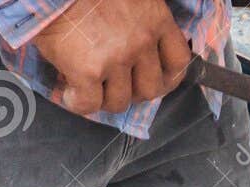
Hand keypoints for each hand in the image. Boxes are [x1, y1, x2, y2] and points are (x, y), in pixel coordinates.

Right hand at [32, 0, 190, 116]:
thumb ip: (136, 20)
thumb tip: (130, 53)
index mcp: (156, 19)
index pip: (178, 61)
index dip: (168, 77)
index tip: (156, 79)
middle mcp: (142, 42)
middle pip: (150, 89)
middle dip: (134, 91)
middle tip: (115, 84)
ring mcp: (117, 58)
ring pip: (120, 101)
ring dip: (105, 99)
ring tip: (89, 87)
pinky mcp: (88, 70)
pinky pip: (90, 103)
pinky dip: (80, 104)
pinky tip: (71, 94)